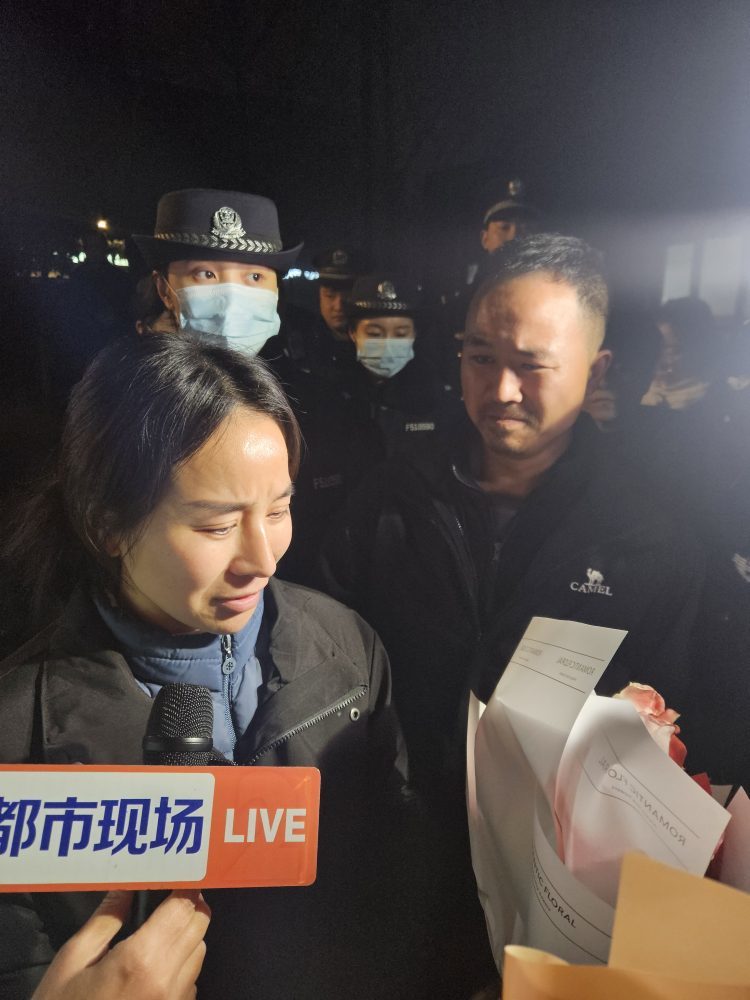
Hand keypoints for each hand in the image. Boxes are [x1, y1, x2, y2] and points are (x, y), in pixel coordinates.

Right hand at [32, 889, 210, 999]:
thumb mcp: (72, 961)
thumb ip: (106, 919)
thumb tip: (127, 887)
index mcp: (142, 959)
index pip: (183, 908)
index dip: (183, 887)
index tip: (176, 875)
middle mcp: (169, 980)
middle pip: (199, 926)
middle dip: (188, 907)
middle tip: (167, 898)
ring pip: (199, 953)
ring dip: (187, 937)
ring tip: (159, 934)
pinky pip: (191, 982)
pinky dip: (182, 967)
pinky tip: (155, 969)